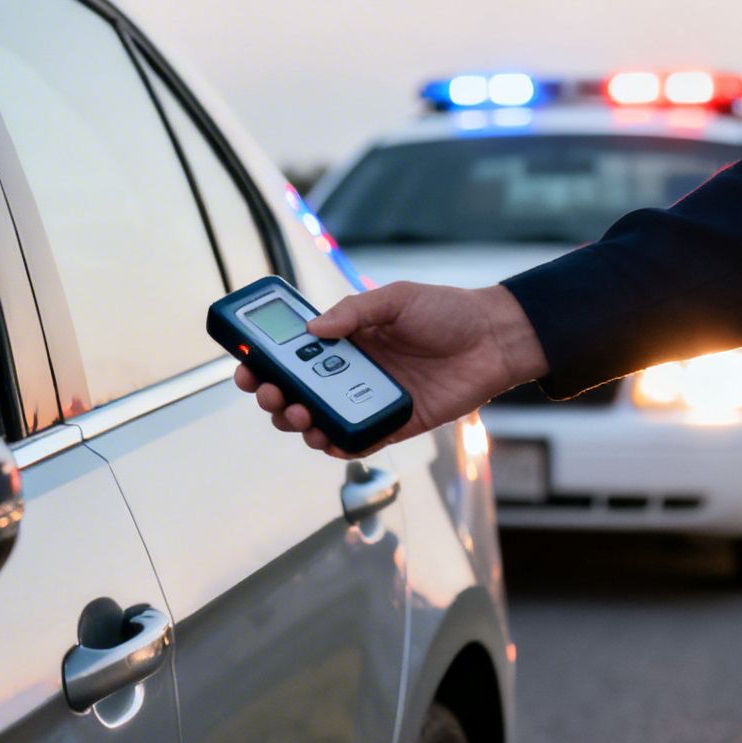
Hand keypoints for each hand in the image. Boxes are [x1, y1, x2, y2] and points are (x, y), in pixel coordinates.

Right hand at [234, 281, 546, 456]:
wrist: (496, 338)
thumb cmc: (449, 312)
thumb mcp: (397, 299)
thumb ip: (354, 312)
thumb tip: (311, 331)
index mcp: (346, 340)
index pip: (293, 354)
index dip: (264, 362)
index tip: (245, 366)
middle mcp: (352, 372)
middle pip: (297, 392)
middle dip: (272, 396)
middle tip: (269, 394)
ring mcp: (371, 400)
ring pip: (319, 420)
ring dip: (299, 422)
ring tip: (299, 414)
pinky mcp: (394, 424)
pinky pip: (358, 441)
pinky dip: (337, 444)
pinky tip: (326, 439)